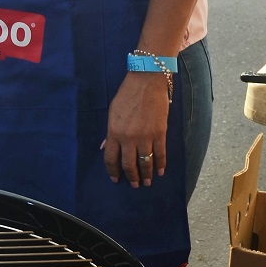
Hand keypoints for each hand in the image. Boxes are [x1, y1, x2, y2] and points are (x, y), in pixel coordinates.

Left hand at [102, 72, 170, 187]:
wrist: (146, 81)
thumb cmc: (127, 95)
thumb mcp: (113, 112)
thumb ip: (110, 132)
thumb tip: (105, 147)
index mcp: (114, 131)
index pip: (110, 158)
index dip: (113, 171)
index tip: (115, 179)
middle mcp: (128, 137)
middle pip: (128, 164)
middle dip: (131, 177)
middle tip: (134, 184)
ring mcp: (145, 136)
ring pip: (145, 162)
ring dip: (146, 174)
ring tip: (147, 182)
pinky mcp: (160, 133)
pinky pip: (160, 154)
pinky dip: (160, 165)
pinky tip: (159, 172)